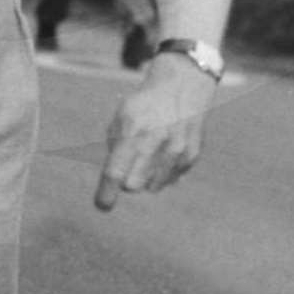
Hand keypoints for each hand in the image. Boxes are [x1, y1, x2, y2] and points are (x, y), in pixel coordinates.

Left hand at [95, 55, 215, 210]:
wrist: (181, 87)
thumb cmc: (143, 105)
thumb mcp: (120, 118)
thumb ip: (114, 149)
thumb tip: (113, 183)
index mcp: (133, 132)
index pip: (115, 172)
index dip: (106, 193)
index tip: (102, 206)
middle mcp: (157, 143)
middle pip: (132, 186)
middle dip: (125, 182)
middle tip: (127, 165)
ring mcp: (177, 151)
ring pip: (152, 186)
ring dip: (145, 178)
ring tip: (148, 154)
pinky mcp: (191, 156)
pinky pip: (170, 180)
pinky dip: (162, 173)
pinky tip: (164, 152)